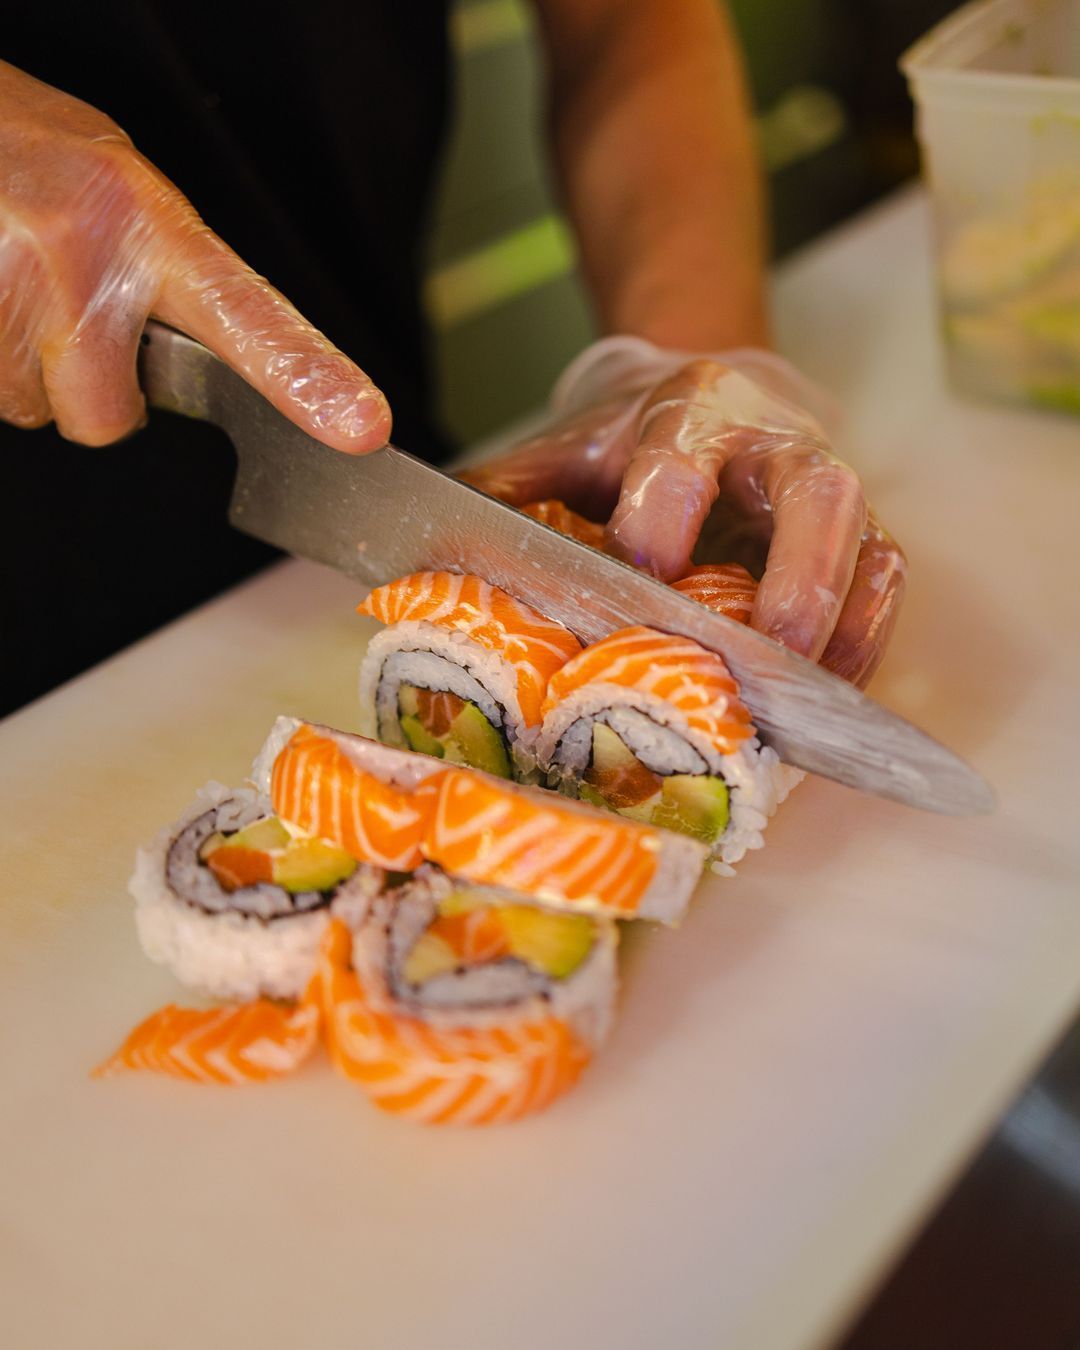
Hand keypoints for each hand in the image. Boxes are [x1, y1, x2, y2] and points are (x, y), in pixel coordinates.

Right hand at [0, 62, 389, 449]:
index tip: (362, 426)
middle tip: (75, 324)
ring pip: (33, 408)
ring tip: (18, 289)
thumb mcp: (133, 206)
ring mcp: (12, 281)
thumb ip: (180, 288)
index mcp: (155, 227)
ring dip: (28, 371)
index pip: (250, 317)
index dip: (306, 379)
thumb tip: (238, 376)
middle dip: (91, 394)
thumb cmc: (46, 162)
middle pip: (107, 417)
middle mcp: (87, 255)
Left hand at [462, 337, 905, 687]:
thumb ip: (505, 495)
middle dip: (797, 570)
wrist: (714, 397)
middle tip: (768, 644)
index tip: (641, 564)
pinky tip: (833, 695)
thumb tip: (418, 555)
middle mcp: (774, 448)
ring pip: (866, 544)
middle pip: (815, 492)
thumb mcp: (561, 450)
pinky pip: (885, 584)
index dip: (664, 507)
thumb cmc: (631, 439)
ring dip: (842, 622)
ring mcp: (827, 496)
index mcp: (690, 413)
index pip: (683, 452)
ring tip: (809, 696)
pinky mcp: (858, 538)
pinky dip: (867, 639)